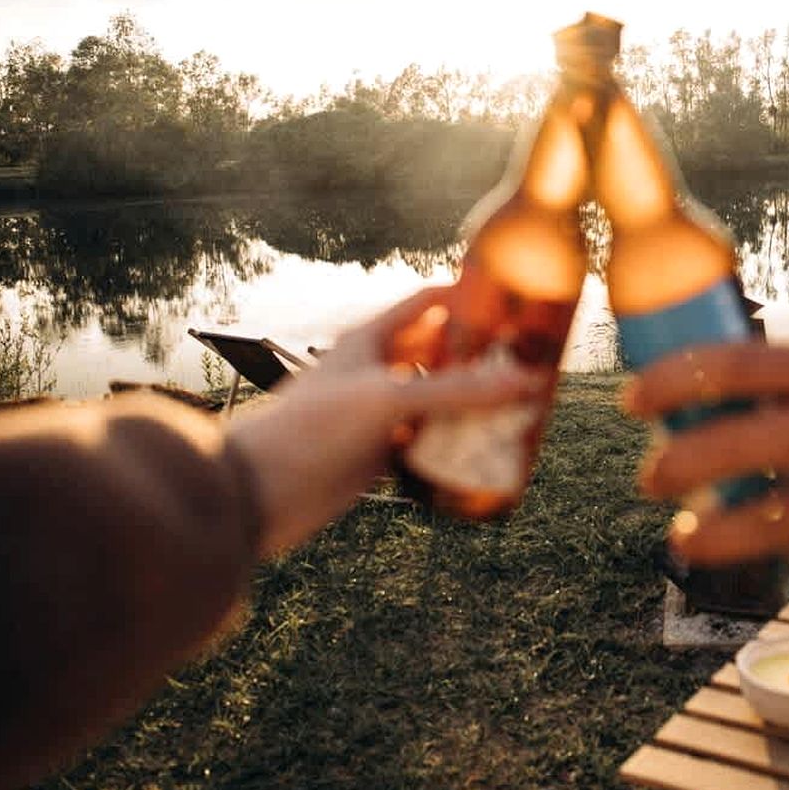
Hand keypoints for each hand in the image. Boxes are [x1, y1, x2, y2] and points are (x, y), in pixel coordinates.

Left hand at [229, 287, 541, 555]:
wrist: (258, 492)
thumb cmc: (312, 429)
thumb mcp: (389, 400)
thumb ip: (457, 391)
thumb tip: (527, 382)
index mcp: (371, 340)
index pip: (429, 303)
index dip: (468, 297)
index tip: (513, 298)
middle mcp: (376, 371)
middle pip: (439, 354)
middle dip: (480, 356)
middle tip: (530, 359)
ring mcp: (377, 413)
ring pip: (436, 401)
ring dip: (471, 405)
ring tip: (522, 405)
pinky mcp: (377, 454)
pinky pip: (426, 442)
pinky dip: (454, 445)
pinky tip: (486, 450)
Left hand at [624, 345, 788, 574]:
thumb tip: (718, 401)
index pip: (739, 362)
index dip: (672, 381)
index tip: (633, 399)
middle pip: (734, 441)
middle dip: (673, 464)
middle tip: (648, 477)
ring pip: (763, 515)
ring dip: (709, 530)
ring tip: (683, 535)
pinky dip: (780, 548)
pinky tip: (759, 545)